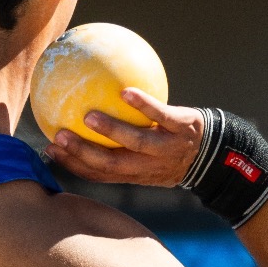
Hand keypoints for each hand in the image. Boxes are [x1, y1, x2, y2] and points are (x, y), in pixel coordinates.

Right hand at [45, 88, 203, 185]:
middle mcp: (148, 166)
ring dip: (111, 131)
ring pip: (135, 143)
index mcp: (134, 173)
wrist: (218, 153)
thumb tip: (86, 117)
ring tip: (89, 117)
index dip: (73, 165)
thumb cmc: (173, 150)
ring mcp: (166, 148)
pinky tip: (126, 92)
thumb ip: (120, 143)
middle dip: (83, 152)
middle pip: (110, 164)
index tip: (50, 150)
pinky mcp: (183, 129)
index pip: (99, 174)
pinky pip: (161, 115)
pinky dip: (143, 106)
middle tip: (59, 136)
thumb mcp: (148, 155)